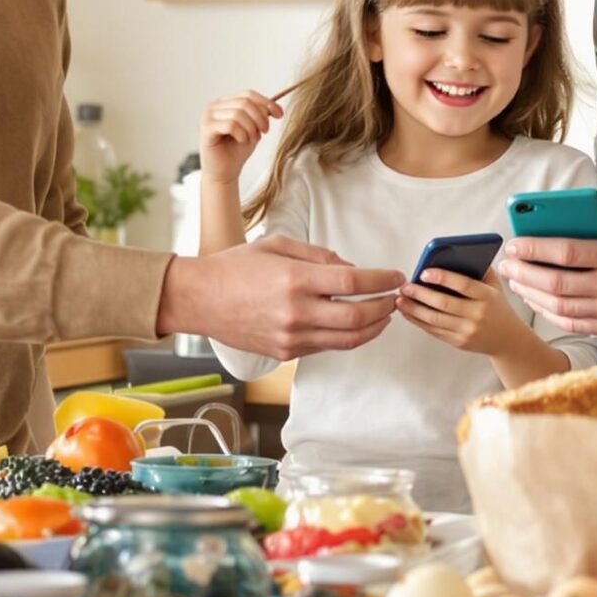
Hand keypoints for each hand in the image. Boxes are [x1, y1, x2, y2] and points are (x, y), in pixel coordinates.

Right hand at [158, 237, 402, 360]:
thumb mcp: (277, 244)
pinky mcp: (286, 352)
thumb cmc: (235, 267)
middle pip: (357, 316)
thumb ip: (318, 255)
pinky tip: (356, 324)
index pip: (353, 282)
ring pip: (347, 339)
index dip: (381, 280)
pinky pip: (327, 347)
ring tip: (383, 314)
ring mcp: (291, 337)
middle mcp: (295, 312)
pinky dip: (348, 337)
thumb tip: (351, 267)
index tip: (396, 276)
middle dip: (384, 307)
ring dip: (373, 327)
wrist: (199, 300)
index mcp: (294, 279)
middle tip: (395, 297)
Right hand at [199, 89, 283, 185]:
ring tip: (252, 139)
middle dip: (260, 118)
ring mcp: (208, 117)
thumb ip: (260, 115)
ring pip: (238, 114)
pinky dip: (242, 134)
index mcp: (225, 103)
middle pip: (244, 102)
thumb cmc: (237, 151)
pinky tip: (242, 141)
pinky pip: (230, 125)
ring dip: (251, 128)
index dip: (266, 103)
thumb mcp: (253, 129)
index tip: (280, 114)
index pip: (248, 94)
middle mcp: (214, 106)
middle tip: (265, 132)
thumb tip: (275, 106)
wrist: (224, 173)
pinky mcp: (206, 129)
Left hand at [397, 268, 536, 357]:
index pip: (463, 285)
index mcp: (487, 297)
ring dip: (413, 309)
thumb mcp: (495, 286)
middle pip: (444, 303)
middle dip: (420, 294)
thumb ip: (480, 269)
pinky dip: (418, 321)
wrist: (507, 340)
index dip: (443, 278)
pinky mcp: (458, 342)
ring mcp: (467, 331)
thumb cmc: (497, 308)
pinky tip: (408, 312)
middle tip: (405, 286)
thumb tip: (455, 253)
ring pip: (435, 319)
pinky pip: (434, 331)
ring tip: (400, 299)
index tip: (424, 272)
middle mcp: (477, 315)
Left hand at [496, 197, 596, 338]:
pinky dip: (553, 314)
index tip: (513, 244)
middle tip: (506, 265)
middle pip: (557, 284)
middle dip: (525, 274)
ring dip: (533, 295)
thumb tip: (583, 207)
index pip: (566, 253)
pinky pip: (578, 324)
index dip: (534, 249)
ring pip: (563, 308)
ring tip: (517, 282)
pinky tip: (539, 301)